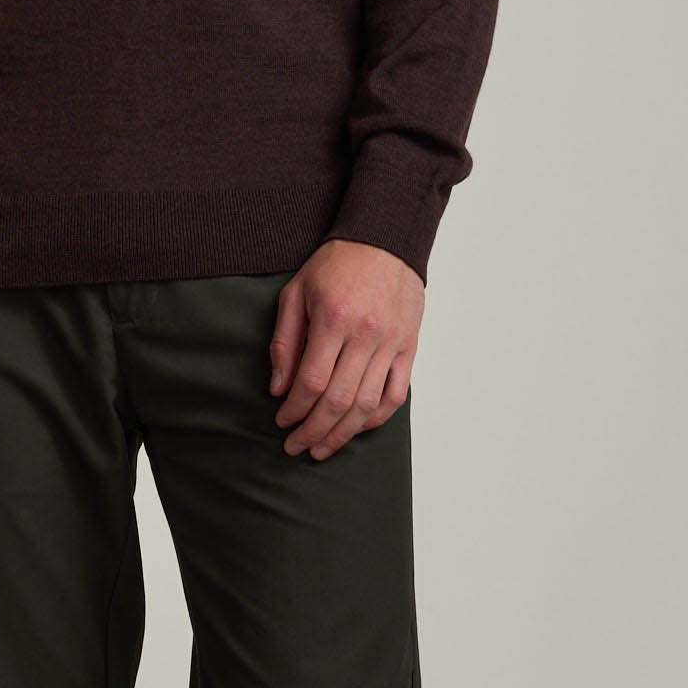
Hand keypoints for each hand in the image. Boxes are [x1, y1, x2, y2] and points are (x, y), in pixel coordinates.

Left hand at [269, 239, 423, 459]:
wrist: (385, 239)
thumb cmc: (336, 264)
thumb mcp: (296, 292)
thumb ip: (285, 341)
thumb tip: (279, 388)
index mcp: (334, 320)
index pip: (312, 382)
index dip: (294, 409)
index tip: (281, 420)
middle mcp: (366, 335)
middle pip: (338, 400)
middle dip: (313, 430)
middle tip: (295, 446)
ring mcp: (392, 344)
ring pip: (368, 404)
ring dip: (343, 433)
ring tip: (322, 448)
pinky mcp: (409, 347)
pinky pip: (396, 394)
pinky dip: (376, 418)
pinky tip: (356, 428)